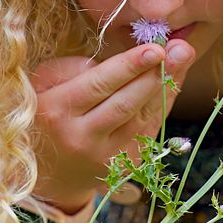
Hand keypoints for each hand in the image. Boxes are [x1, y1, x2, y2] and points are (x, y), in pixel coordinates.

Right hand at [29, 39, 194, 211]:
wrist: (47, 173)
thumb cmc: (44, 116)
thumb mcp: (41, 86)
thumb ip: (71, 68)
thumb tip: (115, 64)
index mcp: (56, 111)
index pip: (98, 85)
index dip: (129, 66)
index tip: (154, 48)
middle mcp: (80, 137)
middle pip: (125, 103)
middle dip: (154, 75)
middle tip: (179, 50)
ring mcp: (104, 156)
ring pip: (141, 118)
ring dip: (164, 87)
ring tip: (181, 58)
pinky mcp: (122, 167)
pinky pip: (148, 130)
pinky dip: (162, 105)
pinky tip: (173, 82)